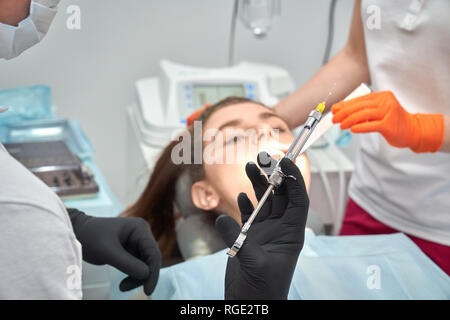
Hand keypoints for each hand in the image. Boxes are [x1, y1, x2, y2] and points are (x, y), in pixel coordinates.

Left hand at [67, 209, 160, 294]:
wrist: (77, 233)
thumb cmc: (89, 237)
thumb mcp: (107, 251)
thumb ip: (127, 263)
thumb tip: (147, 275)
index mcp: (139, 228)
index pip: (153, 253)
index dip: (153, 272)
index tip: (147, 290)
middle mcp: (142, 234)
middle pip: (151, 260)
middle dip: (143, 277)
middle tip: (125, 288)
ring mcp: (138, 242)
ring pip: (146, 266)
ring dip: (136, 278)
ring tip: (122, 287)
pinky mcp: (132, 251)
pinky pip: (138, 267)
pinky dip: (133, 277)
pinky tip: (123, 283)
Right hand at [216, 157, 308, 299]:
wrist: (251, 304)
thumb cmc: (262, 289)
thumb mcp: (253, 263)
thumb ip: (238, 240)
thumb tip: (222, 218)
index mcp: (291, 233)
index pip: (298, 199)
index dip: (294, 178)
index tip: (285, 160)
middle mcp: (281, 229)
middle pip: (281, 195)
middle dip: (274, 175)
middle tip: (264, 157)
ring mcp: (266, 232)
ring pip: (265, 201)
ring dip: (259, 184)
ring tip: (250, 165)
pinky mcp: (251, 237)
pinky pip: (251, 214)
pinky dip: (247, 203)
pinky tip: (242, 195)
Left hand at [331, 91, 443, 152]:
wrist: (413, 130)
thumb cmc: (393, 122)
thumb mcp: (379, 112)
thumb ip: (363, 110)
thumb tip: (341, 112)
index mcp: (382, 96)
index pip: (359, 99)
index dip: (345, 104)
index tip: (334, 109)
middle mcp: (386, 102)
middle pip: (360, 106)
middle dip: (344, 113)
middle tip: (334, 119)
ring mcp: (389, 112)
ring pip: (363, 114)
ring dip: (349, 120)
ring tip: (340, 125)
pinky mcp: (390, 125)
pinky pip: (371, 125)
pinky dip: (360, 127)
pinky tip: (352, 129)